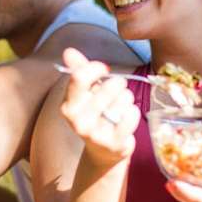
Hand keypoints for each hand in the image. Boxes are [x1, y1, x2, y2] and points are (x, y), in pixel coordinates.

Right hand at [59, 48, 139, 166]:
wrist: (103, 150)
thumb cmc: (96, 114)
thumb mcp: (86, 93)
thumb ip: (78, 71)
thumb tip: (68, 51)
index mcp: (68, 106)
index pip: (80, 76)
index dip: (96, 68)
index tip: (105, 70)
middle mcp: (78, 121)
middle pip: (108, 86)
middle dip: (118, 84)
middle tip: (117, 90)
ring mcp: (96, 134)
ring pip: (123, 99)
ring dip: (127, 99)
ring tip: (121, 107)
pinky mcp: (114, 143)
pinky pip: (132, 114)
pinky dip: (133, 112)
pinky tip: (127, 118)